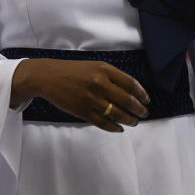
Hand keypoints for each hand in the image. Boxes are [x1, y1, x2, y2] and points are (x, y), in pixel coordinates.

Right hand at [10, 58, 148, 132]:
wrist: (47, 76)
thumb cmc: (71, 70)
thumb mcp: (93, 66)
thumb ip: (111, 76)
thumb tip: (130, 91)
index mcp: (104, 69)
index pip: (130, 83)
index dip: (142, 94)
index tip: (146, 100)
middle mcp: (100, 83)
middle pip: (127, 100)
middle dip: (139, 109)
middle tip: (143, 113)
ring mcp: (91, 99)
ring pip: (118, 114)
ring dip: (130, 120)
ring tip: (134, 122)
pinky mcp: (83, 111)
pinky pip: (103, 123)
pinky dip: (114, 128)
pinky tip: (119, 128)